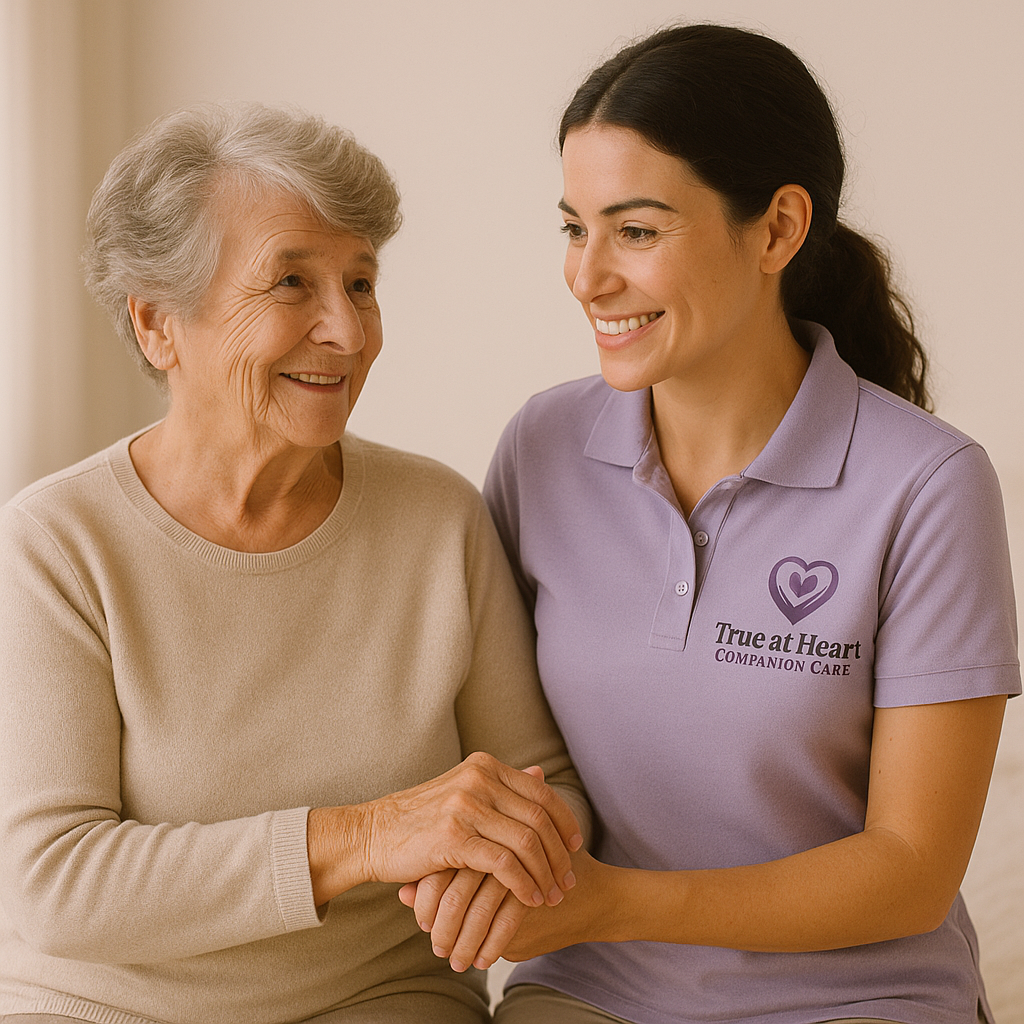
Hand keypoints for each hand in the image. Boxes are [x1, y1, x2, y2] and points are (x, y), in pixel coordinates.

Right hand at [312, 753, 581, 907]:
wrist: (372, 834)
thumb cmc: (420, 820)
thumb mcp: (463, 792)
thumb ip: (501, 786)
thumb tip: (541, 773)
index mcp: (484, 767)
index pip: (542, 793)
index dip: (565, 822)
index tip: (576, 847)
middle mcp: (479, 780)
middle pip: (539, 819)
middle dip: (560, 854)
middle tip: (569, 881)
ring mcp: (466, 806)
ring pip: (526, 842)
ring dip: (546, 874)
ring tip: (553, 896)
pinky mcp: (455, 838)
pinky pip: (504, 864)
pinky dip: (524, 885)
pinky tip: (530, 901)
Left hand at [400, 845, 606, 970]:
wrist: (592, 897)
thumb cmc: (524, 874)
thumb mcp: (487, 874)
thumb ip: (444, 878)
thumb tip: (403, 895)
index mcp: (488, 833)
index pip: (446, 866)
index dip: (430, 896)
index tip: (424, 922)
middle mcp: (502, 849)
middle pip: (458, 890)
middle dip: (444, 926)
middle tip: (437, 946)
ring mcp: (518, 874)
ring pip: (477, 912)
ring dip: (463, 942)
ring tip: (454, 960)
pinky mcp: (535, 900)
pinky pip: (500, 929)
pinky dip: (487, 948)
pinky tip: (481, 960)